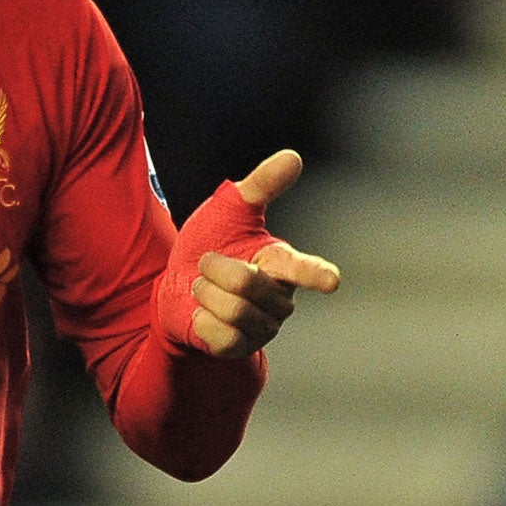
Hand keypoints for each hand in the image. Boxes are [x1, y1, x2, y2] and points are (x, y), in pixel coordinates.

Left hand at [171, 149, 340, 358]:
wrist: (174, 284)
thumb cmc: (211, 243)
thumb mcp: (231, 208)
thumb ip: (262, 184)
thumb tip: (293, 157)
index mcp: (282, 263)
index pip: (303, 269)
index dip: (316, 274)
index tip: (330, 280)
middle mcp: (279, 299)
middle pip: (247, 285)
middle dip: (215, 269)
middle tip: (208, 264)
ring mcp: (261, 327)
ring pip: (232, 310)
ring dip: (206, 292)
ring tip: (204, 288)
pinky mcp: (239, 348)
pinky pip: (220, 334)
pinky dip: (201, 319)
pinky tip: (202, 314)